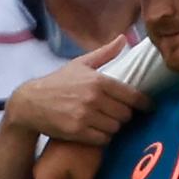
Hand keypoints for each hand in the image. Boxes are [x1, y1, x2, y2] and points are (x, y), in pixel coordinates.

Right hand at [7, 37, 150, 144]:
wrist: (30, 103)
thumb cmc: (58, 82)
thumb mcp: (80, 64)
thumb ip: (105, 54)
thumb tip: (123, 39)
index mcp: (98, 80)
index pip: (132, 96)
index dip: (143, 104)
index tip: (148, 108)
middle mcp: (94, 98)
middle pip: (126, 114)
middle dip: (124, 115)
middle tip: (117, 114)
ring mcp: (86, 116)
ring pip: (116, 128)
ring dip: (113, 127)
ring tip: (105, 121)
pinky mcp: (78, 131)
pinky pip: (103, 139)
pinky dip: (102, 137)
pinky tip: (96, 130)